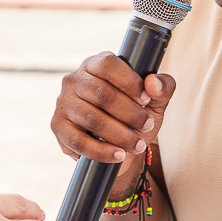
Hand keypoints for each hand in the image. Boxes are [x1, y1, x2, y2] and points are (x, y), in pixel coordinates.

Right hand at [52, 53, 176, 194]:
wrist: (119, 148)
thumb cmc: (134, 118)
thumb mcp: (154, 102)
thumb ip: (163, 88)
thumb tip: (153, 83)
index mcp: (96, 64)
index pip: (108, 64)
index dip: (129, 82)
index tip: (147, 99)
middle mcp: (74, 79)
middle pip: (101, 93)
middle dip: (129, 113)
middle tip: (147, 126)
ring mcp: (63, 103)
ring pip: (92, 118)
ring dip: (119, 134)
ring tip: (138, 144)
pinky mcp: (58, 127)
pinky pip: (79, 141)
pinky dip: (102, 151)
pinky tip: (119, 155)